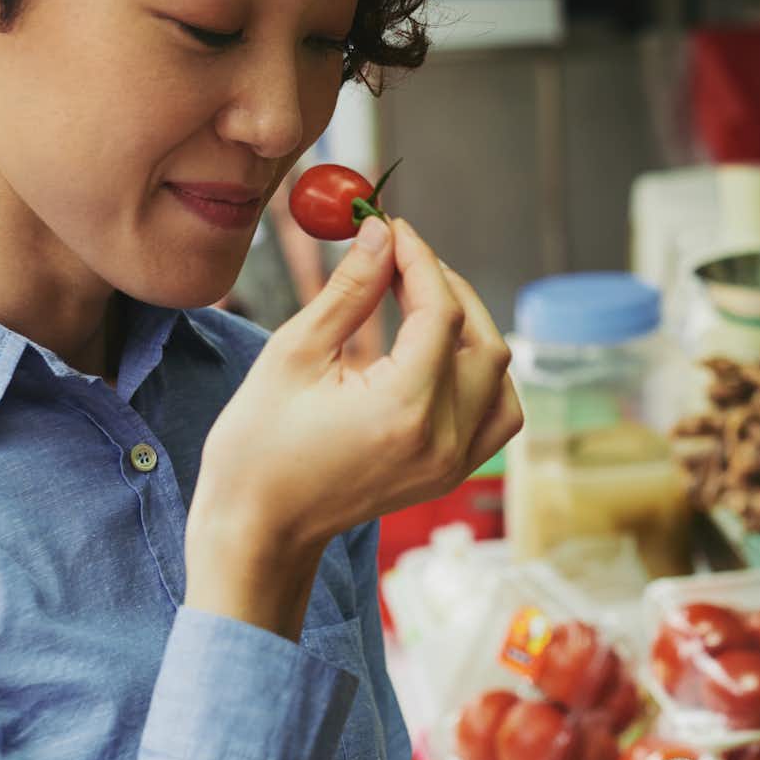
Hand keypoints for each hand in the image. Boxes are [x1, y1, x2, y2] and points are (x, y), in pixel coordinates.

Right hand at [188, 217, 519, 632]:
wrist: (259, 531)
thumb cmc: (258, 447)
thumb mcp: (294, 355)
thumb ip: (349, 290)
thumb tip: (380, 234)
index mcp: (404, 409)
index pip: (441, 313)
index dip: (420, 260)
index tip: (392, 228)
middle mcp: (443, 440)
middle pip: (484, 341)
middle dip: (448, 288)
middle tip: (403, 258)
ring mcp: (453, 463)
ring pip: (500, 378)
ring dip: (472, 331)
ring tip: (423, 302)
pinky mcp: (450, 474)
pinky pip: (495, 415)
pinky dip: (481, 376)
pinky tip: (440, 354)